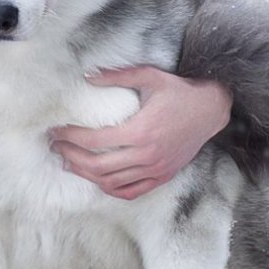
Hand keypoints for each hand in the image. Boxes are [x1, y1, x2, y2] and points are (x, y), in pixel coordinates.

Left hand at [50, 66, 232, 200]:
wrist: (211, 109)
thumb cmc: (179, 91)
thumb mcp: (149, 76)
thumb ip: (117, 76)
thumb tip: (86, 77)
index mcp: (141, 130)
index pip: (95, 141)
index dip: (70, 137)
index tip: (57, 131)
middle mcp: (147, 154)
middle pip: (98, 166)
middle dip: (71, 157)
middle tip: (56, 147)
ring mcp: (156, 169)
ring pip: (111, 182)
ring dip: (86, 174)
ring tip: (69, 163)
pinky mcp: (162, 176)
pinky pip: (130, 192)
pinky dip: (110, 188)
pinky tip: (96, 179)